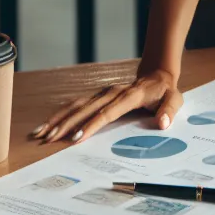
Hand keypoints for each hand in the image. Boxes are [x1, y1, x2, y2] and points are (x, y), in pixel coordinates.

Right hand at [31, 67, 182, 143]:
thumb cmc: (165, 92)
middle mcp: (113, 92)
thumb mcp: (174, 100)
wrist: (157, 75)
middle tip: (49, 140)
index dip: (92, 124)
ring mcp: (103, 92)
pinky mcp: (97, 96)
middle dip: (66, 124)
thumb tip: (162, 123)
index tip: (76, 138)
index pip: (109, 112)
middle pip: (86, 108)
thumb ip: (169, 111)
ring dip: (58, 119)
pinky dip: (60, 114)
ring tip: (40, 134)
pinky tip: (47, 125)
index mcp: (131, 95)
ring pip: (77, 105)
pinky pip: (76, 105)